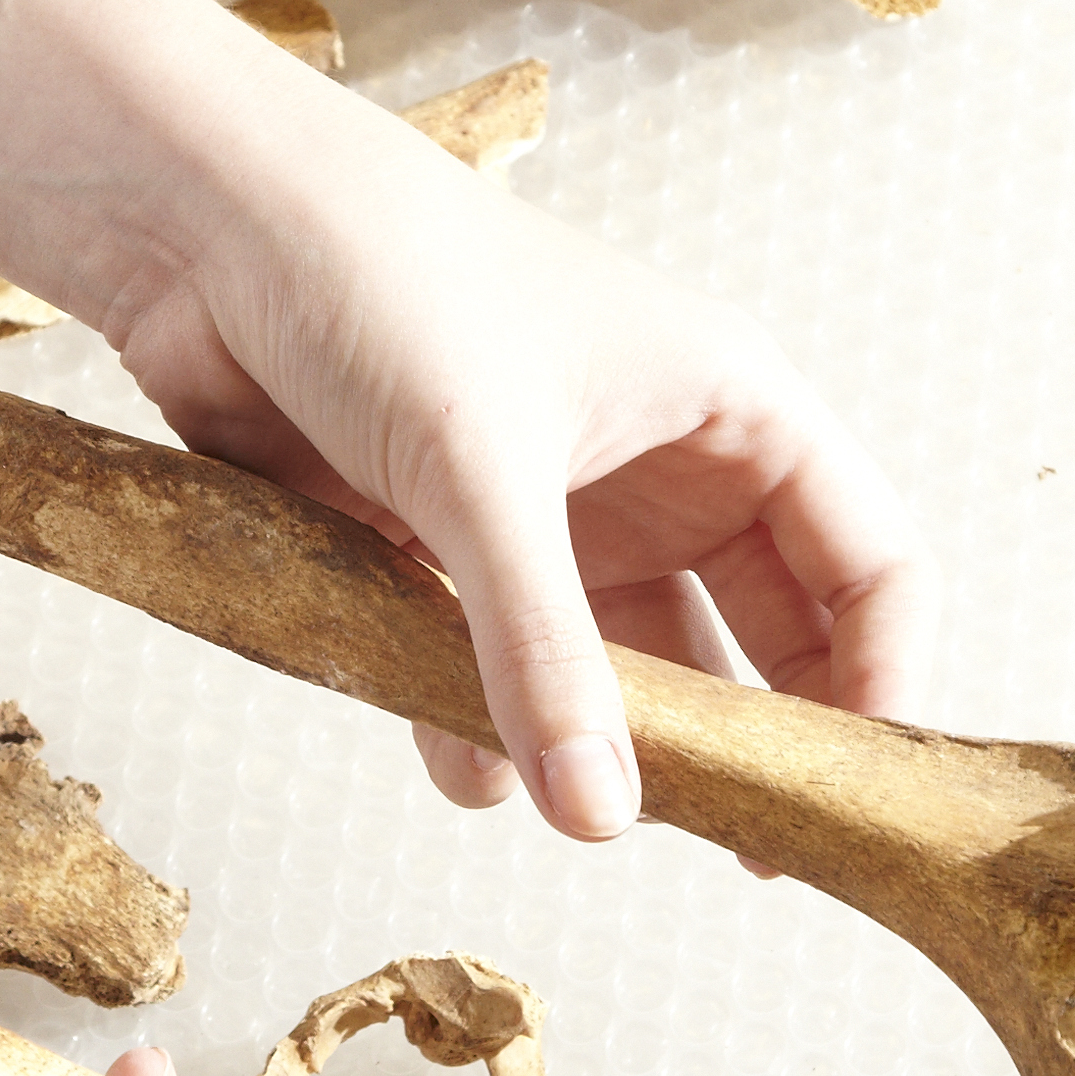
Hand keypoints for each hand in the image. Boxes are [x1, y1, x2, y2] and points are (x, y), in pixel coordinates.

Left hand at [0, 0, 934, 839]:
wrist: (198, 225)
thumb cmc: (379, 279)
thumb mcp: (482, 475)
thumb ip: (544, 654)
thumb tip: (601, 813)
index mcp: (729, 411)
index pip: (871, 567)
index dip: (877, 684)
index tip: (840, 795)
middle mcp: (660, 468)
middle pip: (759, 639)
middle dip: (741, 741)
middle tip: (731, 851)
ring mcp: (556, 514)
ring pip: (622, 672)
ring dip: (599, 744)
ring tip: (573, 803)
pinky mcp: (447, 550)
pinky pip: (496, 672)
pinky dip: (480, 726)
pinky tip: (457, 762)